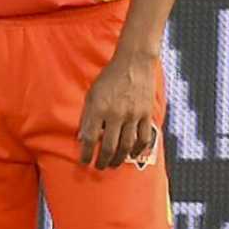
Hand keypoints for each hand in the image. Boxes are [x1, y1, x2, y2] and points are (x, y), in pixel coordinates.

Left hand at [78, 51, 158, 168]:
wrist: (134, 62)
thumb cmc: (109, 78)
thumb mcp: (91, 94)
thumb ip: (87, 116)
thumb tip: (82, 138)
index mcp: (99, 108)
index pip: (89, 138)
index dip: (86, 154)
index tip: (84, 161)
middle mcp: (116, 114)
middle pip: (109, 146)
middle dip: (102, 161)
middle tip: (99, 167)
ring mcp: (133, 115)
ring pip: (127, 146)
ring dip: (119, 159)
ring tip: (113, 164)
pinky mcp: (146, 114)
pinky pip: (144, 138)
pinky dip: (138, 150)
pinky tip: (132, 154)